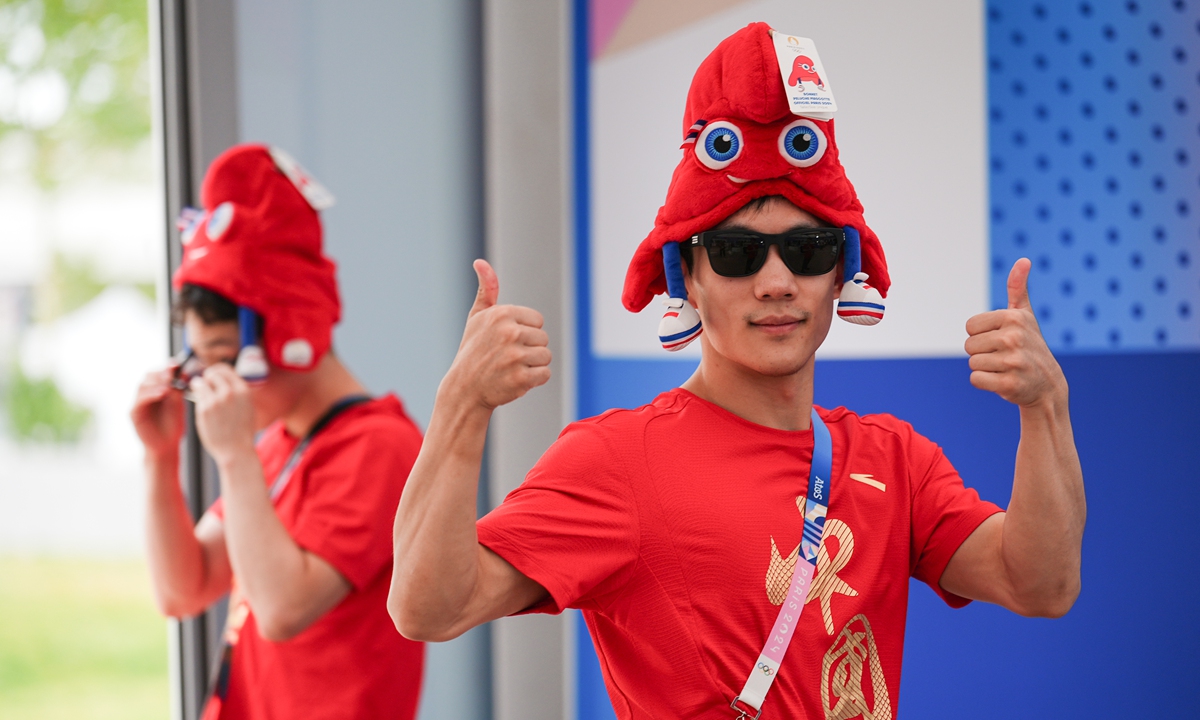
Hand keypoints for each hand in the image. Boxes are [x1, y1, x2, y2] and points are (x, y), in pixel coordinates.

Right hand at [131, 368, 184, 456]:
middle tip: (172, 372)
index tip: (177, 364)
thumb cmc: (173, 426)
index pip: (159, 373)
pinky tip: (161, 393)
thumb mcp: (178, 405)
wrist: (167, 446)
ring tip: (169, 383)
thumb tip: (182, 374)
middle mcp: (146, 394)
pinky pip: (140, 400)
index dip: (167, 367)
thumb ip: (177, 391)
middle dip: (161, 372)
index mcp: (157, 390)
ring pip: (143, 385)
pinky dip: (151, 394)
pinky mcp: (134, 413)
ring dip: (156, 382)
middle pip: (149, 376)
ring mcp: (139, 403)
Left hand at [189, 364, 256, 465]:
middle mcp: (230, 393)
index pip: (225, 369)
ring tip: (202, 395)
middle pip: (212, 373)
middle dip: (207, 378)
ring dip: (200, 386)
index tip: (212, 377)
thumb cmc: (241, 430)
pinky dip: (196, 396)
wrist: (236, 451)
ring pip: (202, 382)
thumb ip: (237, 392)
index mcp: (243, 391)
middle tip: (205, 386)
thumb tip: (223, 379)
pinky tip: (201, 404)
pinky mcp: (204, 410)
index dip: (216, 372)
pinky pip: (197, 395)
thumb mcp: (247, 406)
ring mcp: (216, 401)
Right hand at [443, 259, 551, 409]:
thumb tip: (480, 262)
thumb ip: (487, 290)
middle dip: (529, 349)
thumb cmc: (473, 351)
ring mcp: (515, 356)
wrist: (464, 390)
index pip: (537, 321)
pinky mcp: (521, 378)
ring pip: (546, 356)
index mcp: (502, 314)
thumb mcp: (476, 318)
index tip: (505, 341)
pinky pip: (544, 374)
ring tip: (510, 368)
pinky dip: (533, 380)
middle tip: (506, 358)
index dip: (525, 332)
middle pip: (543, 338)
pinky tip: (514, 380)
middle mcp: (509, 332)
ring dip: (532, 365)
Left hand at [965, 259, 1066, 407]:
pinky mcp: (1009, 384)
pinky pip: (976, 379)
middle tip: (1004, 356)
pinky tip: (1003, 381)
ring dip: (985, 368)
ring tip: (1006, 368)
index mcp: (1013, 318)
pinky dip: (985, 382)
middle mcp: (1014, 337)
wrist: (1048, 385)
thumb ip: (1018, 288)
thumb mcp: (1025, 316)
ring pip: (972, 363)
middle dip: (982, 353)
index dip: (981, 335)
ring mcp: (1013, 361)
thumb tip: (1024, 260)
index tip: (1000, 339)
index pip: (970, 326)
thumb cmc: (1030, 346)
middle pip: (969, 346)